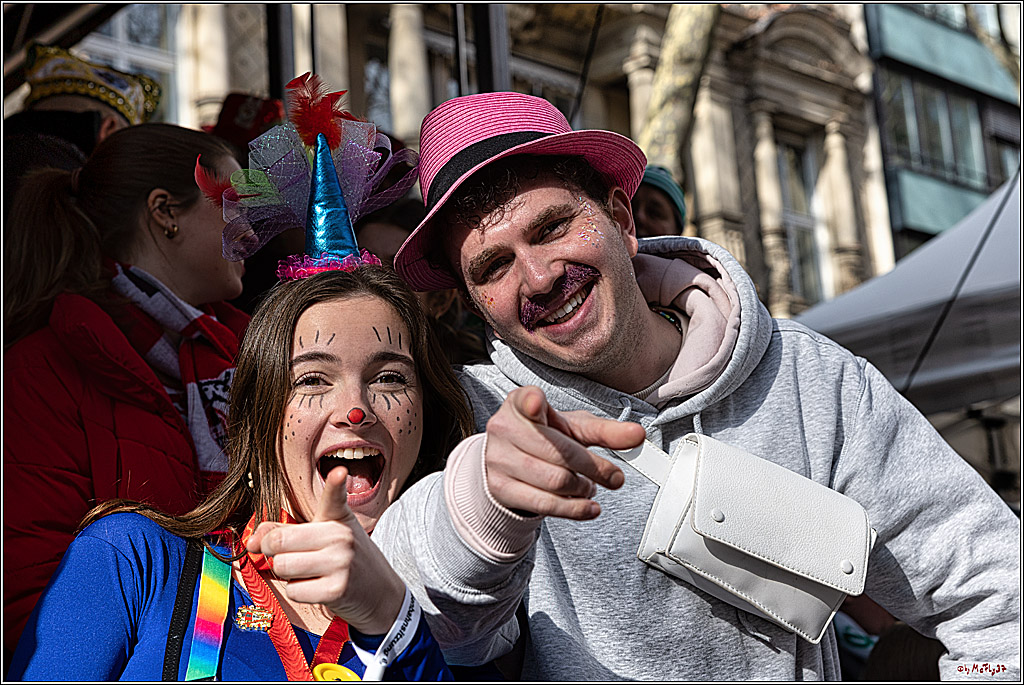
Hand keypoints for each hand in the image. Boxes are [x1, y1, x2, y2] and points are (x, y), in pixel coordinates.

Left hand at [246, 467, 405, 634]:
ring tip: (308, 572)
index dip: (336, 483)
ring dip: (286, 574)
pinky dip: (298, 592)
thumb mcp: (320, 536)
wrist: (380, 592)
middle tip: (288, 554)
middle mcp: (341, 536)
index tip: (340, 472)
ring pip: (282, 566)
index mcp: (338, 517)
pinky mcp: (337, 590)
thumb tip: (251, 542)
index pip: (334, 497)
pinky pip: (293, 590)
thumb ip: (283, 532)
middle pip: (279, 541)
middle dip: (272, 551)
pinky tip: (317, 587)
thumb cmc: (343, 560)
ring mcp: (341, 563)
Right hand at [484, 386, 644, 519]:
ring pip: (555, 480)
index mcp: (521, 403)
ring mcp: (499, 459)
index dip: (532, 402)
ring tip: (591, 486)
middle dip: (594, 467)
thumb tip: (637, 435)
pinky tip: (589, 506)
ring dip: (584, 488)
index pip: (527, 400)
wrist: (510, 463)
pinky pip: (545, 504)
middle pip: (559, 451)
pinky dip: (574, 509)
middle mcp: (505, 428)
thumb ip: (605, 431)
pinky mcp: (501, 488)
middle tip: (614, 477)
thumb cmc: (545, 437)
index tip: (538, 403)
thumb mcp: (574, 428)